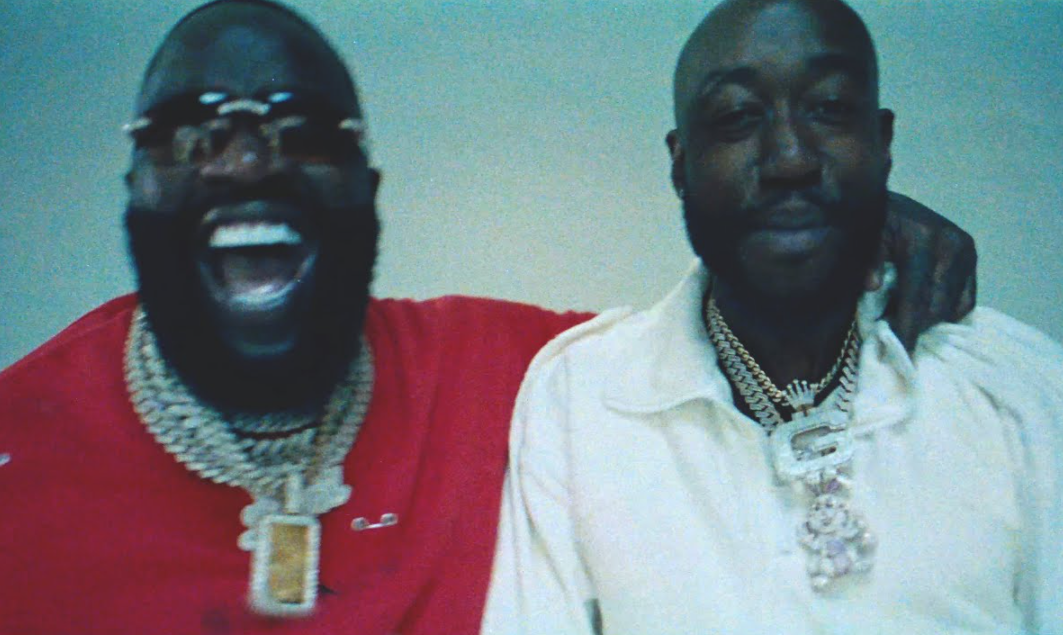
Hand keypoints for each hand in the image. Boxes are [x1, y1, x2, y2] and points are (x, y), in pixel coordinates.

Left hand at [869, 192, 976, 350]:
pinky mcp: (971, 257)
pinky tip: (924, 315)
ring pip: (953, 306)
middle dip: (916, 328)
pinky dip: (946, 312)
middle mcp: (951, 246)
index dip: (907, 328)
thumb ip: (867, 260)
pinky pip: (965, 299)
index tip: (900, 354)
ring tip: (904, 325)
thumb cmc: (872, 225)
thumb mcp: (863, 238)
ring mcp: (965, 252)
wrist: (890, 204)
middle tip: (894, 342)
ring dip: (930, 322)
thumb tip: (872, 286)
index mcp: (923, 241)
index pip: (917, 296)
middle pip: (938, 306)